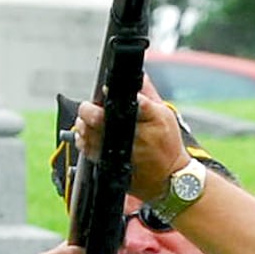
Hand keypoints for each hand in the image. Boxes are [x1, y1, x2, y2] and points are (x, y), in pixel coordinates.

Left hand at [71, 78, 188, 203]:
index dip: (110, 93)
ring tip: (85, 121)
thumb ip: (148, 94)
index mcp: (151, 119)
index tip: (103, 89)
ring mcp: (123, 152)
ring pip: (90, 135)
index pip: (129, 100)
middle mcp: (136, 136)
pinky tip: (86, 136)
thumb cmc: (168, 144)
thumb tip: (140, 74)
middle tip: (89, 107)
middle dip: (89, 110)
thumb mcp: (164, 115)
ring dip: (83, 125)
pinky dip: (83, 141)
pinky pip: (89, 151)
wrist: (170, 179)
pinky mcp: (112, 166)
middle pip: (101, 118)